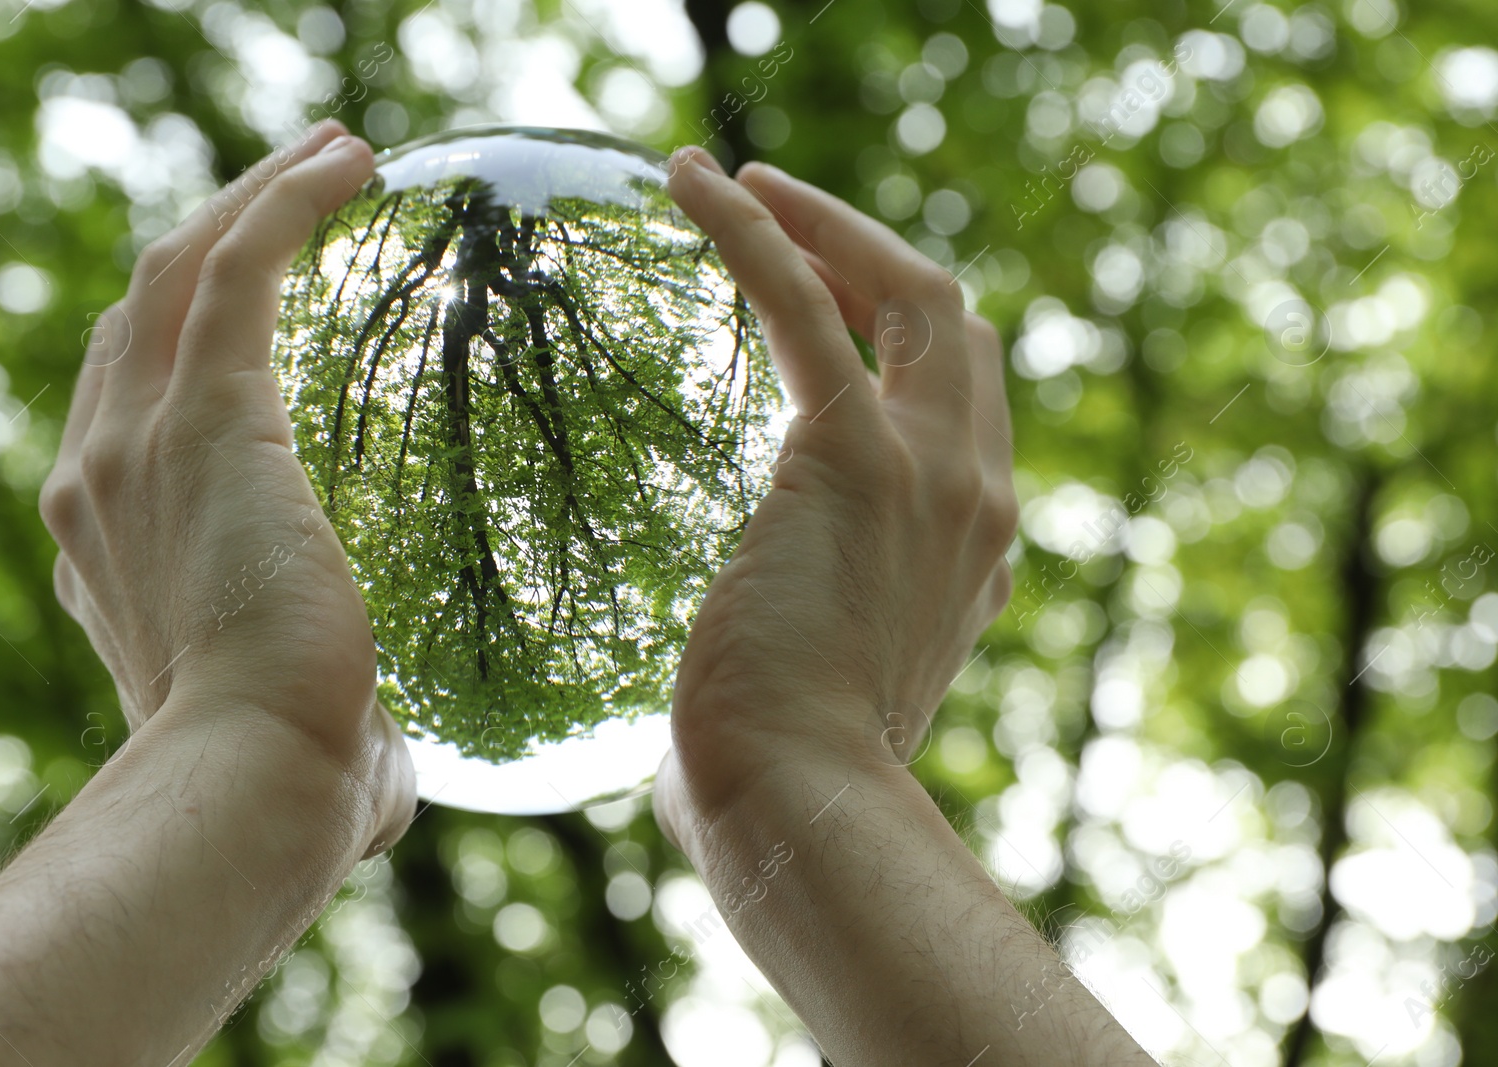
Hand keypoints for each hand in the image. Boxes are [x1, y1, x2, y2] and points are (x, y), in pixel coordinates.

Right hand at [38, 120, 412, 854]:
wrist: (255, 780)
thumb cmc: (296, 785)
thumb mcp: (306, 739)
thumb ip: (344, 736)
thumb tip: (390, 773)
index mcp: (115, 548)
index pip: (127, 410)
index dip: (175, 347)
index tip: (254, 312)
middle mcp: (100, 478)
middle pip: (138, 316)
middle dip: (209, 239)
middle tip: (294, 196)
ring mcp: (133, 440)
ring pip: (177, 269)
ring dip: (248, 195)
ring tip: (333, 152)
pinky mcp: (201, 416)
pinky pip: (235, 268)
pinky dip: (282, 202)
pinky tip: (350, 165)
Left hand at [654, 148, 1016, 851]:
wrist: (802, 809)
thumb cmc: (779, 783)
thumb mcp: (814, 703)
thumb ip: (790, 666)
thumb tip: (702, 712)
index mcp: (970, 559)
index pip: (960, 418)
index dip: (907, 352)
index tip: (832, 320)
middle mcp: (977, 502)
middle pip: (958, 333)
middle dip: (882, 264)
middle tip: (789, 226)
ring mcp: (934, 472)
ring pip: (911, 294)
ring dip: (828, 225)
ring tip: (736, 183)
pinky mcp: (857, 453)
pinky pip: (806, 302)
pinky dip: (756, 230)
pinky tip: (697, 183)